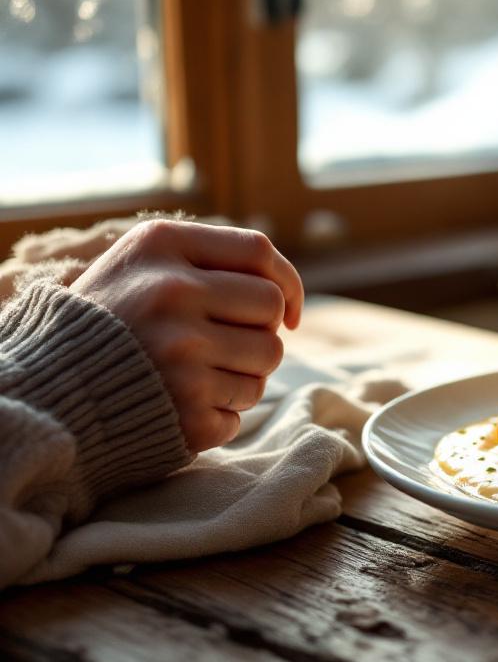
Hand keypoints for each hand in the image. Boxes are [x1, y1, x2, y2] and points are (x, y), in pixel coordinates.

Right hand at [71, 219, 303, 451]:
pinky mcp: (186, 410)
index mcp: (159, 247)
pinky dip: (220, 414)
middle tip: (227, 346)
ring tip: (198, 376)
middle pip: (270, 309)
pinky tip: (181, 407)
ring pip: (266, 361)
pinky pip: (240, 411)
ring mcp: (181, 355)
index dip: (287, 282)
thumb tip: (284, 289)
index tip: (287, 312)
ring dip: (245, 375)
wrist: (46, 392)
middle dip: (262, 331)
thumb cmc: (105, 325)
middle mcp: (172, 294)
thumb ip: (204, 261)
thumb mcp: (137, 266)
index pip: (260, 252)